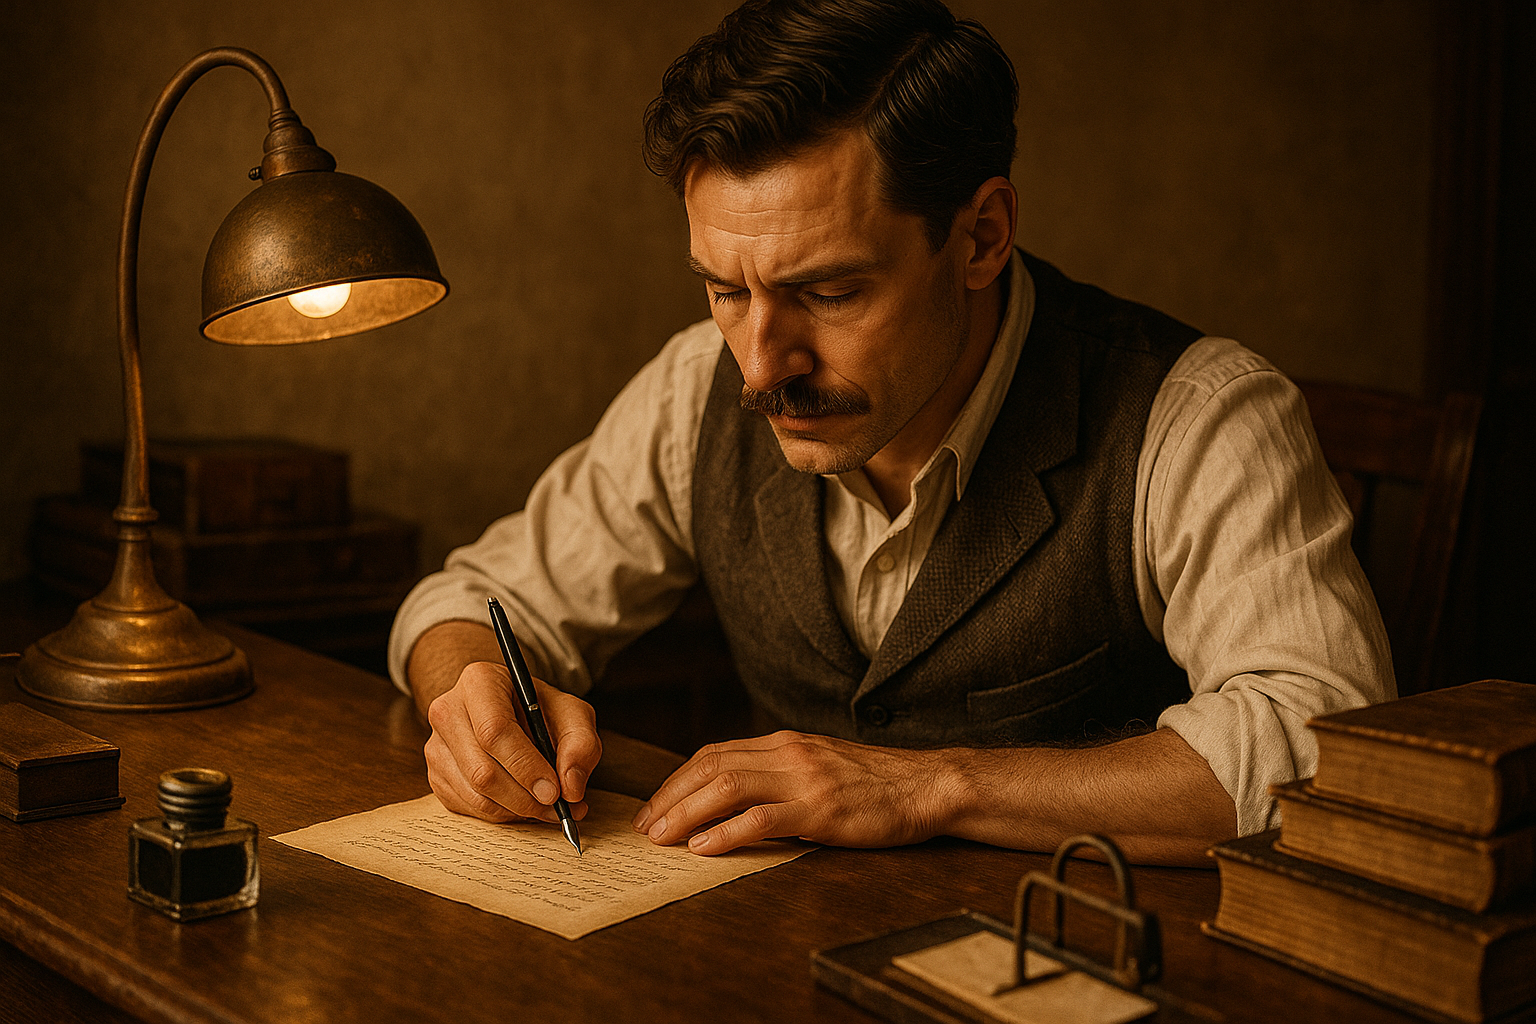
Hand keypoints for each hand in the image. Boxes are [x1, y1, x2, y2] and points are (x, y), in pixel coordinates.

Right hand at [424, 660, 601, 822]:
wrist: (511, 711)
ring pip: (475, 794)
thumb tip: (571, 788)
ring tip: (548, 807)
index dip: (525, 767)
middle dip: (526, 797)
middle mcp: (448, 711)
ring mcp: (436, 745)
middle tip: (558, 807)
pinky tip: (523, 803)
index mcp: (479, 682)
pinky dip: (503, 814)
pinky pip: (469, 807)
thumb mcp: (572, 714)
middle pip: (482, 770)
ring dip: (518, 810)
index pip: (494, 731)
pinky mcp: (436, 775)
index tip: (554, 791)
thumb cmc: (540, 710)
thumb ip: (581, 745)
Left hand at [631, 731, 952, 854]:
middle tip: (645, 827)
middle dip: (670, 798)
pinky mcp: (821, 809)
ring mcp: (804, 779)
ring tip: (662, 838)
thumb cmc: (875, 783)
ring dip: (686, 813)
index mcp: (784, 743)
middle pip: (710, 768)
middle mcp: (788, 753)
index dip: (677, 781)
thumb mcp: (819, 766)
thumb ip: (779, 774)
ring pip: (727, 788)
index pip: (714, 755)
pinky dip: (725, 832)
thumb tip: (733, 797)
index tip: (654, 807)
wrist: (926, 785)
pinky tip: (703, 848)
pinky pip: (762, 818)